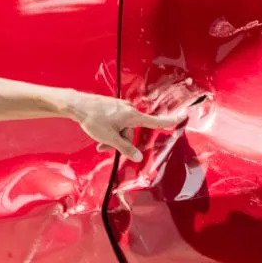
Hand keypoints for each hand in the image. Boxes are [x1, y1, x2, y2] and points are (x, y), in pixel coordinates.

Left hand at [66, 92, 186, 161]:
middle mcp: (129, 110)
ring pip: (122, 129)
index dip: (170, 121)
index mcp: (132, 116)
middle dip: (120, 142)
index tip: (183, 116)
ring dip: (113, 138)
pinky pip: (116, 123)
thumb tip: (138, 157)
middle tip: (104, 147)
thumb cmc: (94, 119)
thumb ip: (125, 148)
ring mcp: (121, 108)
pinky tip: (99, 132)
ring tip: (99, 142)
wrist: (77, 105)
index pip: (156, 121)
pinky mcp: (113, 108)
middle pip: (131, 133)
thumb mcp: (109, 138)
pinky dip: (110, 130)